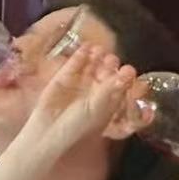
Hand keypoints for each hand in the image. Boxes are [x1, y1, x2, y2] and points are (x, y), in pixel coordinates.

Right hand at [19, 46, 137, 159]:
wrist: (49, 131)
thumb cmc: (77, 126)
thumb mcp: (98, 107)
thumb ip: (112, 88)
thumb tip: (129, 72)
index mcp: (109, 100)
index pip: (120, 83)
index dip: (124, 76)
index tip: (128, 70)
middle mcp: (96, 89)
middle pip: (106, 70)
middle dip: (109, 64)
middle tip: (111, 60)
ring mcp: (81, 82)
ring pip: (91, 65)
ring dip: (96, 57)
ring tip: (99, 50)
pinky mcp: (65, 76)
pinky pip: (74, 63)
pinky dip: (80, 55)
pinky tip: (86, 48)